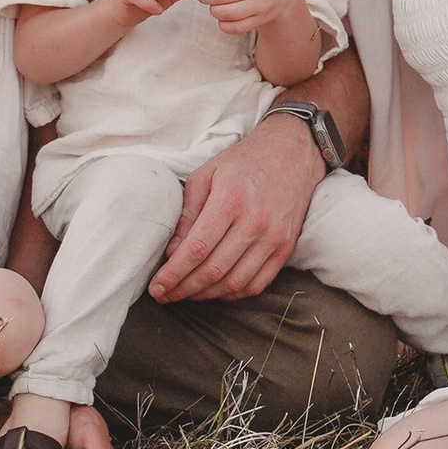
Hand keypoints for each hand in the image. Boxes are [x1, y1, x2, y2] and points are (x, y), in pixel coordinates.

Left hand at [148, 112, 320, 304]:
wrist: (291, 153)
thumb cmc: (243, 162)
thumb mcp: (206, 175)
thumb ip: (187, 214)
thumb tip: (172, 252)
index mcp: (230, 200)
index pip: (196, 249)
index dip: (173, 274)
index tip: (156, 287)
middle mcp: (254, 222)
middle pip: (213, 270)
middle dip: (183, 288)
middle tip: (165, 295)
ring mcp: (273, 238)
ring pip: (234, 283)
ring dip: (205, 295)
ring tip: (186, 294)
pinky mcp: (285, 248)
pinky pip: (256, 284)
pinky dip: (232, 294)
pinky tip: (215, 290)